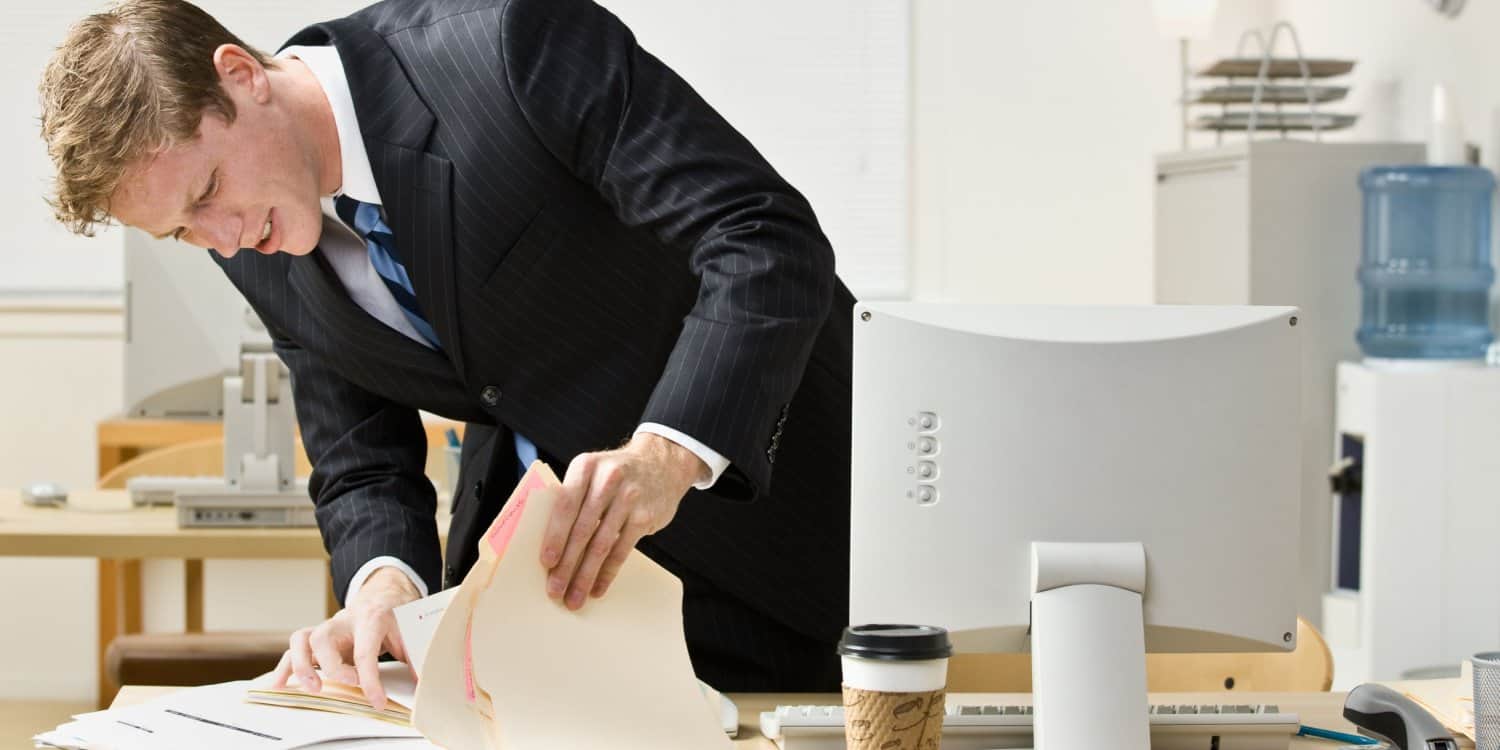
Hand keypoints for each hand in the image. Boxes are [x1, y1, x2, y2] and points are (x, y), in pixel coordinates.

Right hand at [270, 566, 420, 710]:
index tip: (377, 700)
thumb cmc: (396, 612)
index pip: (364, 651)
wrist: (384, 593)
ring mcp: (327, 628)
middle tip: (349, 684)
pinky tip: (279, 685)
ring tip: (312, 688)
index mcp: (370, 617)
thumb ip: (415, 653)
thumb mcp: (411, 628)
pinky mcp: (317, 637)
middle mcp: (342, 620)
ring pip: (300, 638)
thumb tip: (420, 680)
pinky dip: (285, 666)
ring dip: (301, 665)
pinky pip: (294, 649)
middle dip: (331, 666)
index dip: (370, 680)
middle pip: (323, 638)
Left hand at [541, 433, 707, 609]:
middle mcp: (608, 480)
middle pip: (583, 530)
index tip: (546, 562)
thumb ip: (573, 499)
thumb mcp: (592, 473)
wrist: (661, 463)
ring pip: (602, 545)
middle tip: (555, 590)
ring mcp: (630, 498)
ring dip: (585, 576)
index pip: (566, 505)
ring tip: (574, 598)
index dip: (555, 536)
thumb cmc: (614, 475)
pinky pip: (622, 550)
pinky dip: (608, 573)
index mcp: (585, 467)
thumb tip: (549, 546)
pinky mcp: (645, 516)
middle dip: (566, 565)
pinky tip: (598, 588)